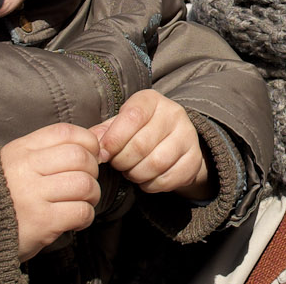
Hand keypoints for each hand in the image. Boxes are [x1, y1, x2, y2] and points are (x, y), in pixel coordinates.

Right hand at [0, 123, 103, 261]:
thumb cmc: (5, 197)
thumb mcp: (18, 163)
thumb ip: (50, 151)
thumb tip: (96, 140)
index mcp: (21, 150)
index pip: (65, 132)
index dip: (88, 142)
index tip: (91, 155)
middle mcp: (25, 168)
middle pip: (80, 157)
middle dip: (93, 170)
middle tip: (85, 183)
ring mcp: (33, 195)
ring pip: (84, 184)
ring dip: (92, 195)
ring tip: (82, 202)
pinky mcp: (41, 221)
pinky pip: (81, 211)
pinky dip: (86, 217)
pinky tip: (75, 220)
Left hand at [90, 89, 210, 198]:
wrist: (172, 142)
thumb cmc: (137, 132)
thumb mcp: (119, 125)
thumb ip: (103, 133)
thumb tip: (91, 145)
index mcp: (151, 100)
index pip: (133, 117)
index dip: (114, 139)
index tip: (104, 154)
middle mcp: (174, 113)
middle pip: (142, 144)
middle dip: (122, 161)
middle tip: (118, 165)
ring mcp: (188, 135)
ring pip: (156, 164)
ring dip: (136, 174)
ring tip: (130, 171)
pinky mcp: (194, 158)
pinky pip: (168, 179)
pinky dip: (151, 185)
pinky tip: (146, 179)